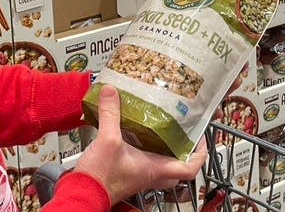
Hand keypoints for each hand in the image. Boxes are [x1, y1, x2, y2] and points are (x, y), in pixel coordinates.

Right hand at [75, 85, 207, 202]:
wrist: (83, 192)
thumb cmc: (101, 177)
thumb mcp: (108, 140)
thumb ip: (111, 114)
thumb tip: (111, 92)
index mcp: (155, 168)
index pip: (190, 167)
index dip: (199, 153)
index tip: (201, 137)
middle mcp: (150, 175)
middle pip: (178, 168)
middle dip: (184, 153)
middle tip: (183, 135)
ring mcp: (139, 176)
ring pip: (162, 167)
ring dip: (165, 152)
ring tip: (161, 131)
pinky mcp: (126, 173)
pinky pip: (144, 163)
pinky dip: (145, 150)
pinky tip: (134, 136)